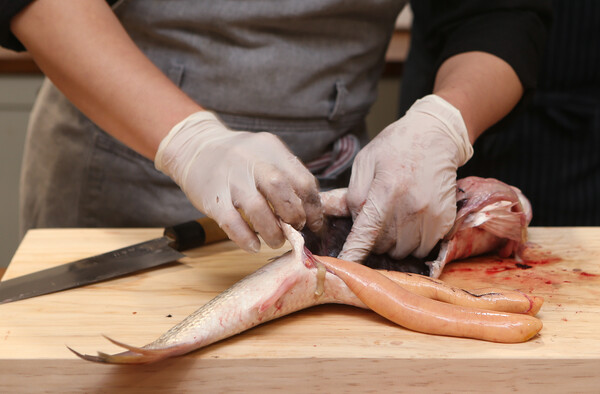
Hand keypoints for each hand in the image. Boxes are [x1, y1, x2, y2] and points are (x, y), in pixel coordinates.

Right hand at [155, 111, 322, 251]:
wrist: (196, 147)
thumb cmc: (239, 158)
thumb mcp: (266, 155)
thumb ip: (287, 176)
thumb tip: (311, 212)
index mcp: (272, 150)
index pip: (302, 180)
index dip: (313, 207)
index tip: (313, 223)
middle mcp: (252, 161)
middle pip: (281, 191)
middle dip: (294, 217)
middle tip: (295, 229)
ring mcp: (230, 179)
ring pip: (257, 209)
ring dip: (272, 232)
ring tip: (276, 240)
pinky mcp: (212, 197)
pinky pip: (232, 223)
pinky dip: (246, 238)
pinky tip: (254, 245)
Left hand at [339, 95, 472, 261]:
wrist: (435, 135)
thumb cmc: (395, 147)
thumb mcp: (365, 162)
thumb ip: (354, 195)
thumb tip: (353, 224)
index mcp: (386, 191)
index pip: (366, 233)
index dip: (354, 254)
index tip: (345, 269)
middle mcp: (410, 207)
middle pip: (383, 245)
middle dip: (375, 237)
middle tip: (379, 216)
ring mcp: (431, 217)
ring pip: (402, 251)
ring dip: (394, 242)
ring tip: (397, 216)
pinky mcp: (445, 222)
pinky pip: (423, 249)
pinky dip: (414, 242)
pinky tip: (412, 221)